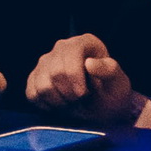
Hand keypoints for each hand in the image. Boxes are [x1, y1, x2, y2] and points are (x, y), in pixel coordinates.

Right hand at [26, 35, 143, 129]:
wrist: (102, 107)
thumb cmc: (111, 93)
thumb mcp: (118, 83)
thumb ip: (109, 71)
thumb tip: (89, 63)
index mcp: (84, 42)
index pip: (70, 53)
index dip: (75, 76)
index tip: (84, 94)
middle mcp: (62, 47)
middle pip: (55, 72)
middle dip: (69, 93)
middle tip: (81, 99)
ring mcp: (46, 62)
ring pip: (42, 86)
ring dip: (58, 101)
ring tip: (71, 101)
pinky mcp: (34, 78)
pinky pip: (32, 94)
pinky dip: (46, 105)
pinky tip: (59, 104)